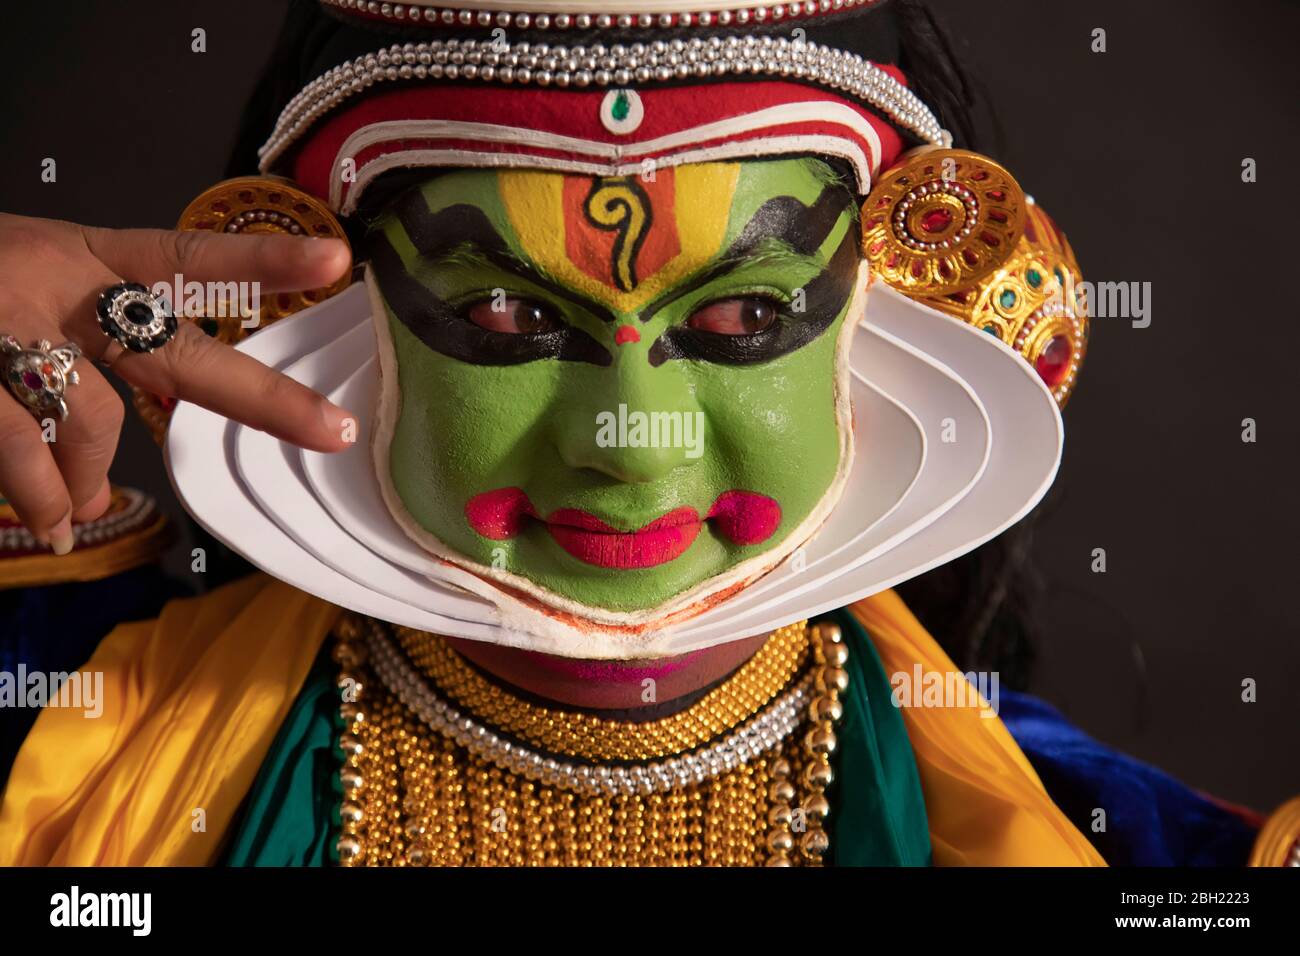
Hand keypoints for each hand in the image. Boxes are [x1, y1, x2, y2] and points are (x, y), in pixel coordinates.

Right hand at [0, 212, 353, 553]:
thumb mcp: (19, 292)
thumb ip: (74, 370)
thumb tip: (95, 491)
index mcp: (79, 256)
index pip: (187, 255)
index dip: (261, 258)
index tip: (340, 256)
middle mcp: (56, 286)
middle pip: (180, 348)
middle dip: (264, 396)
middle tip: (334, 431)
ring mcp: (7, 328)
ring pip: (93, 420)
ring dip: (89, 477)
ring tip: (73, 511)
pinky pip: (23, 449)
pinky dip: (41, 496)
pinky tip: (50, 523)